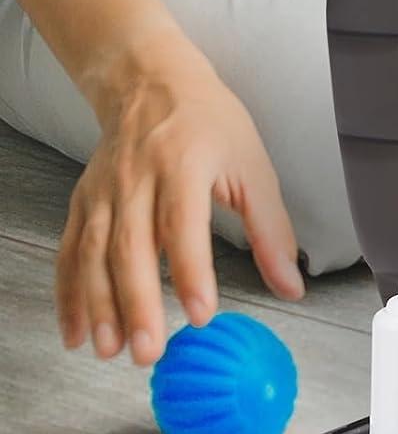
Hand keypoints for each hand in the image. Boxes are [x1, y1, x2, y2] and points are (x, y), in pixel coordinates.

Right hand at [57, 43, 303, 366]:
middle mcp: (136, 179)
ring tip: (110, 351)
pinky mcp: (82, 202)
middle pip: (130, 248)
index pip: (183, 225)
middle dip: (138, 304)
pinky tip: (77, 332)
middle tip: (149, 351)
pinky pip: (70, 253)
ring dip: (99, 307)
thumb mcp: (255, 168)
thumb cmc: (210, 123)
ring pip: (93, 255)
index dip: (192, 272)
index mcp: (184, 164)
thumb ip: (272, 231)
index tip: (202, 314)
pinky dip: (69, 295)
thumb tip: (292, 287)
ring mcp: (102, 192)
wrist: (151, 82)